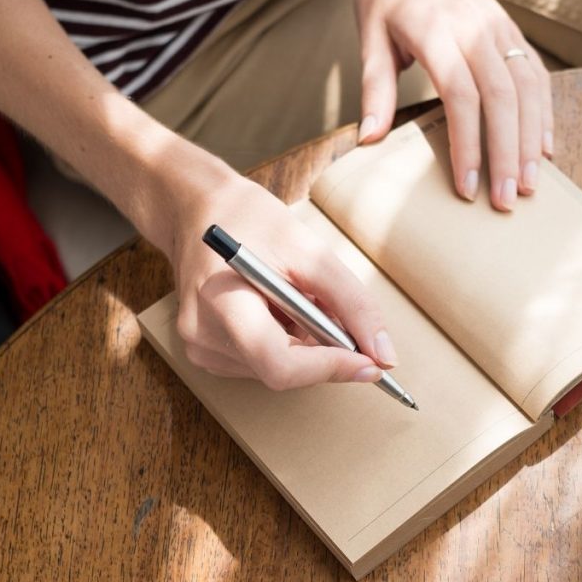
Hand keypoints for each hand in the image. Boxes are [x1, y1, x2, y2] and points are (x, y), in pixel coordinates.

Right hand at [163, 151, 397, 388]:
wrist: (198, 210)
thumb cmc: (249, 221)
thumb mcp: (310, 251)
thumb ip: (352, 304)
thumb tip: (384, 354)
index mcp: (221, 303)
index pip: (279, 364)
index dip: (330, 368)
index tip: (370, 362)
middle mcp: (202, 335)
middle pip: (282, 371)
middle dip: (322, 352)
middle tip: (334, 312)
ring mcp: (200, 347)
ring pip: (277, 371)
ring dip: (304, 345)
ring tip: (295, 299)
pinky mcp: (207, 353)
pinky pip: (264, 364)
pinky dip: (286, 343)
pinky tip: (278, 310)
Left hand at [355, 0, 553, 210]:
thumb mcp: (370, 37)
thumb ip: (374, 89)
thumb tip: (369, 140)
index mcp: (437, 30)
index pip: (461, 94)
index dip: (468, 144)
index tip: (468, 188)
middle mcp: (476, 28)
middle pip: (503, 97)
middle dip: (508, 153)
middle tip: (508, 201)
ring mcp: (500, 29)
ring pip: (527, 88)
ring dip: (533, 140)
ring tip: (531, 185)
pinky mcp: (513, 32)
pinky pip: (537, 75)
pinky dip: (545, 114)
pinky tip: (546, 150)